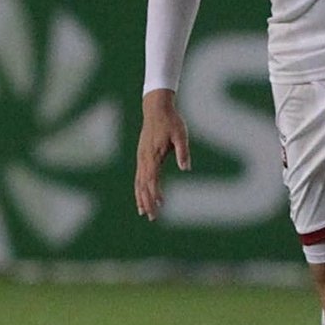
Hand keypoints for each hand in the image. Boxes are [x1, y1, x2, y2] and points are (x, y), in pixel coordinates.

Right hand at [134, 89, 189, 219]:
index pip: (152, 179)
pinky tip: (141, 196)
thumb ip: (183, 151)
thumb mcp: (181, 134)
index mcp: (153, 155)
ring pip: (138, 182)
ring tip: (143, 212)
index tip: (160, 206)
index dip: (155, 194)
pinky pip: (138, 176)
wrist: (156, 108)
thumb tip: (186, 168)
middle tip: (152, 217)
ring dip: (140, 198)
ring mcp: (141, 157)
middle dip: (147, 201)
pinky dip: (139, 188)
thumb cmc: (171, 121)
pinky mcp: (141, 155)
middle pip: (143, 185)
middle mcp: (144, 158)